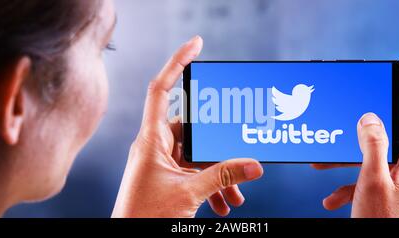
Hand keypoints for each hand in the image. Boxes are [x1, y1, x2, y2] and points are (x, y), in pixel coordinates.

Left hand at [112, 36, 262, 217]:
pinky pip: (194, 172)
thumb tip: (253, 165)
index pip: (161, 90)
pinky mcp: (167, 178)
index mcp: (151, 140)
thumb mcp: (189, 193)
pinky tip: (224, 203)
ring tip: (235, 194)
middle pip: (193, 129)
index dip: (176, 63)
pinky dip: (211, 184)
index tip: (195, 45)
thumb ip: (223, 176)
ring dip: (218, 172)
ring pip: (197, 155)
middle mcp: (155, 147)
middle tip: (239, 149)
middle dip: (219, 146)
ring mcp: (161, 163)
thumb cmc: (145, 217)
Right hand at [312, 55, 398, 216]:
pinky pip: (370, 179)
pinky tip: (332, 197)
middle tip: (344, 124)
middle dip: (363, 129)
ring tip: (323, 166)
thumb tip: (370, 117)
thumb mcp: (372, 181)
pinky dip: (349, 183)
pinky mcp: (391, 193)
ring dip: (348, 160)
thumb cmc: (383, 223)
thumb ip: (372, 144)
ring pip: (376, 156)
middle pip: (395, 132)